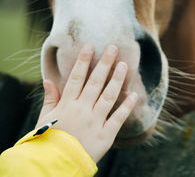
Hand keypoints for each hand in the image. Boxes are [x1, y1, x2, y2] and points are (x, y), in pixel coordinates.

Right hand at [36, 44, 136, 162]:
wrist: (55, 166)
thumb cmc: (48, 141)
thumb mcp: (44, 119)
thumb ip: (50, 99)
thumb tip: (48, 80)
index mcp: (67, 105)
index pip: (76, 78)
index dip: (83, 61)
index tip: (90, 46)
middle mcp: (82, 110)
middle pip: (96, 82)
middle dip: (105, 63)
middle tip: (113, 48)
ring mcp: (95, 121)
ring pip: (109, 96)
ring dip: (117, 79)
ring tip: (124, 65)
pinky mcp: (106, 135)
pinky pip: (118, 118)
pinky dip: (127, 106)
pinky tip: (134, 94)